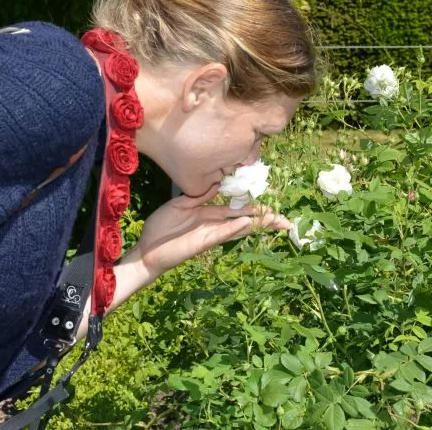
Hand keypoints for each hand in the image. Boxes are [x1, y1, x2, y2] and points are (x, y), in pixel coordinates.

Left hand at [135, 186, 290, 279]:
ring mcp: (209, 234)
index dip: (254, 208)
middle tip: (285, 220)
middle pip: (244, 221)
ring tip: (274, 220)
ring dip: (255, 224)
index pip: (236, 211)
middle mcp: (213, 225)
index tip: (271, 204)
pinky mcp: (202, 242)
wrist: (146, 249)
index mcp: (209, 215)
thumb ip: (199, 195)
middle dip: (264, 221)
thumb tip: (217, 182)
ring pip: (237, 228)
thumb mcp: (181, 205)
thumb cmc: (161, 228)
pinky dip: (233, 228)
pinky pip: (221, 234)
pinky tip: (246, 223)